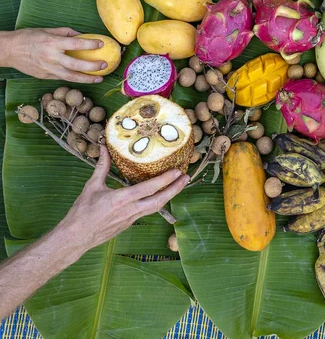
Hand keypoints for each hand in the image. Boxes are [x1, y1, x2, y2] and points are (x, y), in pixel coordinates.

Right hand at [0, 28, 106, 82]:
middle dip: (92, 66)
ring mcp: (48, 69)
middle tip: (104, 65)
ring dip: (87, 79)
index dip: (90, 44)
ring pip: (71, 76)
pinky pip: (62, 78)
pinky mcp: (45, 76)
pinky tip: (84, 78)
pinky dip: (74, 78)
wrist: (8, 50)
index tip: (101, 44)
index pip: (76, 44)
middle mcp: (51, 57)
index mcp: (53, 43)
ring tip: (100, 79)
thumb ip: (66, 33)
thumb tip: (82, 35)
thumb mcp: (47, 30)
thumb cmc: (28, 37)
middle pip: (76, 64)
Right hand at [60, 146, 187, 250]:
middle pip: (159, 200)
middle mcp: (130, 210)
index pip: (149, 188)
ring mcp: (131, 219)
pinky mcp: (129, 224)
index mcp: (122, 199)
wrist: (75, 238)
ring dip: (169, 196)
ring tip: (178, 185)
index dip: (166, 179)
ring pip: (155, 207)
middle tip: (186, 178)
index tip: (177, 171)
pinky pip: (146, 212)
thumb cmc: (82, 212)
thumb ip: (102, 167)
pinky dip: (156, 202)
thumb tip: (105, 148)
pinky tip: (160, 195)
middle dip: (175, 189)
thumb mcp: (92, 186)